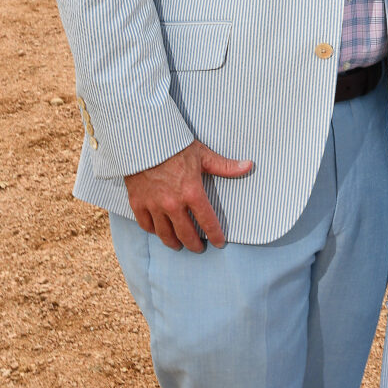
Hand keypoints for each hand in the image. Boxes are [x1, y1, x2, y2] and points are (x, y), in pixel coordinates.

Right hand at [124, 140, 253, 251]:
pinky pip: (146, 225)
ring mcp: (154, 205)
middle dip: (194, 245)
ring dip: (173, 243)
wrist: (145, 139)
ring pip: (165, 234)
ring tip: (179, 245)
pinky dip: (154, 231)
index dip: (215, 235)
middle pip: (185, 234)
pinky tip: (159, 232)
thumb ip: (225, 166)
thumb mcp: (203, 155)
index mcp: (192, 192)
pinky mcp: (138, 203)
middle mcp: (173, 204)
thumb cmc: (176, 146)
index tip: (219, 243)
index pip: (207, 222)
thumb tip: (248, 166)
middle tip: (199, 248)